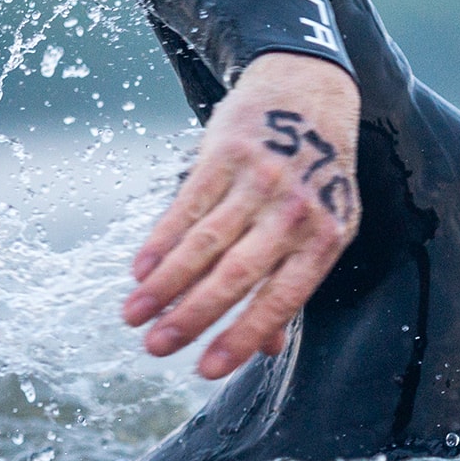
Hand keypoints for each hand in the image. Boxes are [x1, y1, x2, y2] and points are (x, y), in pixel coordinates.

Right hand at [122, 52, 361, 378]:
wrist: (310, 90)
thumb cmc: (317, 174)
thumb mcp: (324, 227)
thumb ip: (292, 285)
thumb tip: (264, 349)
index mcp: (326, 238)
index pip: (280, 300)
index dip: (241, 336)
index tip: (205, 370)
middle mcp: (295, 212)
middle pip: (235, 276)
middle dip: (190, 317)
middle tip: (154, 348)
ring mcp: (259, 180)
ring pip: (204, 244)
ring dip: (164, 285)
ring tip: (133, 316)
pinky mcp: (226, 154)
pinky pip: (187, 206)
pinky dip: (160, 241)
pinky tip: (139, 270)